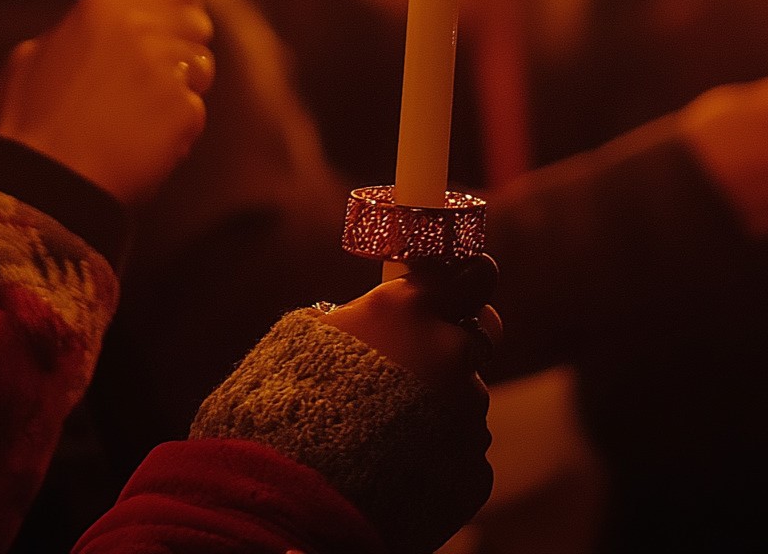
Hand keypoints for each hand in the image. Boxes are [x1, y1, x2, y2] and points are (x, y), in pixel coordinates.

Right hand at [0, 0, 214, 203]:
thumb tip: (100, 26)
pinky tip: (142, 142)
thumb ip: (77, 31)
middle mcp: (142, 27)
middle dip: (181, 44)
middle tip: (152, 75)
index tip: (172, 15)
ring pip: (201, 67)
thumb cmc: (24, 122)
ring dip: (181, 87)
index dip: (176, 0)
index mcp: (103, 5)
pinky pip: (194, 112)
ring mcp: (166, 70)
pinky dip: (176, 129)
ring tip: (143, 113)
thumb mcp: (33, 55)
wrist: (39, 184)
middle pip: (196, 21)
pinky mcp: (182, 113)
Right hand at [324, 258, 499, 552]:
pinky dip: (437, 457)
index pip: (474, 274)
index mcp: (409, 309)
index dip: (470, 280)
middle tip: (415, 367)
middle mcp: (449, 352)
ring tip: (385, 434)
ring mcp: (468, 414)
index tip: (466, 286)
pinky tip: (398, 470)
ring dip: (437, 409)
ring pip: (463, 400)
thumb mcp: (311, 335)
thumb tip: (368, 317)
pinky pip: (461, 452)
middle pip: (476, 337)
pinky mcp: (475, 469)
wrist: (298, 494)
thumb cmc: (290, 402)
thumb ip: (360, 317)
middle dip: (453, 347)